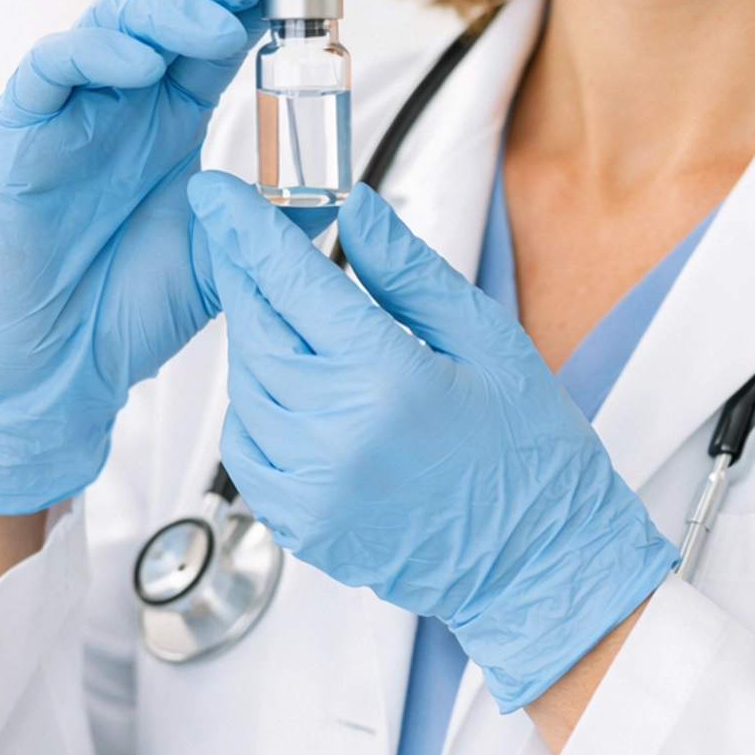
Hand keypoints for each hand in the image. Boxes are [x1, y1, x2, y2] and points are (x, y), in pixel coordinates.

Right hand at [0, 0, 316, 512]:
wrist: (55, 374)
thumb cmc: (126, 310)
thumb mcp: (226, 254)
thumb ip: (278, 217)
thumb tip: (343, 187)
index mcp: (169, 116)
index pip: (215, 33)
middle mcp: (119, 102)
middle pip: (169, 10)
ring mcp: (65, 113)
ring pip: (110, 24)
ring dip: (169, 13)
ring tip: (221, 25)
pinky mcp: (14, 138)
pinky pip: (46, 72)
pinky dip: (92, 55)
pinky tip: (140, 64)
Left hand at [188, 172, 678, 710]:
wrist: (538, 561)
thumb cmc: (529, 453)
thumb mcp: (486, 339)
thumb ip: (408, 272)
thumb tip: (355, 211)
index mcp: (388, 379)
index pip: (292, 282)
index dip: (245, 230)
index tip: (216, 193)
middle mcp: (338, 437)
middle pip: (255, 331)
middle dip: (241, 275)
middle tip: (238, 238)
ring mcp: (313, 490)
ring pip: (244, 389)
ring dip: (252, 340)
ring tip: (280, 313)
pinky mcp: (302, 527)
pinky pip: (246, 451)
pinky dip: (253, 406)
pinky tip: (286, 385)